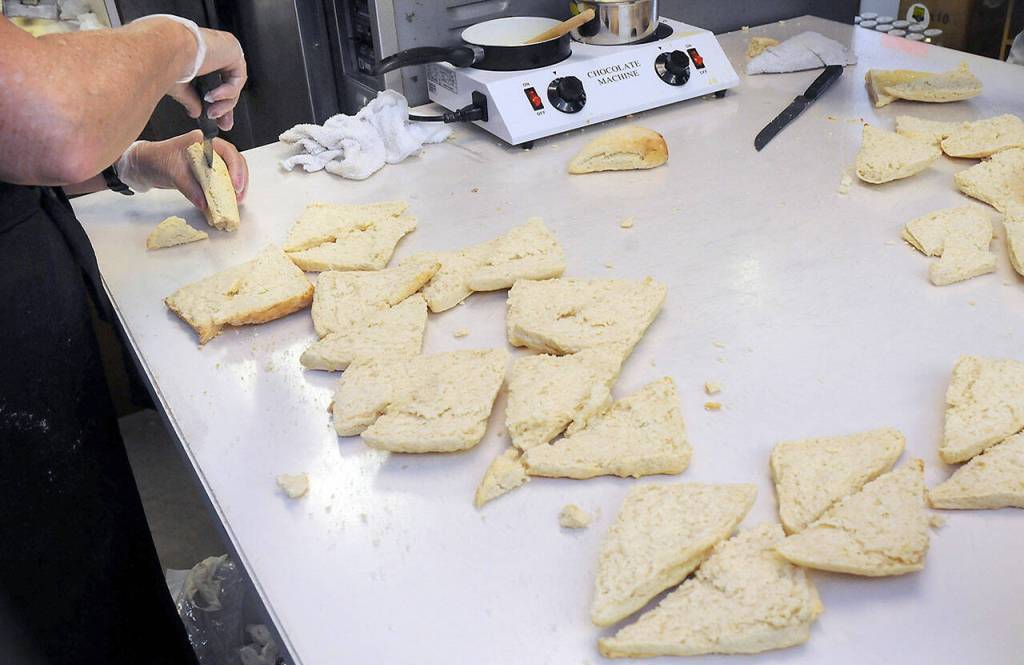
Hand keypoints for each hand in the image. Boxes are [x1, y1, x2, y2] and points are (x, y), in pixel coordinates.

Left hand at [124, 130, 247, 208]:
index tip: (235, 184)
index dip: (235, 167)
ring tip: (236, 200)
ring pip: (230, 171)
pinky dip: (226, 190)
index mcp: (201, 142)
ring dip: (235, 186)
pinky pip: (221, 180)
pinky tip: (227, 199)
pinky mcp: (205, 172)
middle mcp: (208, 149)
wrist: (142, 166)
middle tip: (239, 195)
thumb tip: (205, 203)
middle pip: (234, 161)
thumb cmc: (154, 160)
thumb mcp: (171, 172)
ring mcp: (207, 160)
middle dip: (240, 178)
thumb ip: (189, 187)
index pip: (227, 151)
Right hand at [167, 27, 246, 130]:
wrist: (166, 50)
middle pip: (229, 83)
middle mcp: (215, 49)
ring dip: (225, 104)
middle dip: (226, 107)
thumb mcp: (180, 87)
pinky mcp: (233, 49)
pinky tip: (213, 97)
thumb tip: (195, 112)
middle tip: (222, 123)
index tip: (218, 119)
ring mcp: (226, 48)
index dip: (220, 102)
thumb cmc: (165, 60)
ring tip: (211, 112)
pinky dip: (227, 93)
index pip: (218, 81)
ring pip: (234, 84)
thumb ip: (191, 99)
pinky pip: (238, 78)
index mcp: (203, 55)